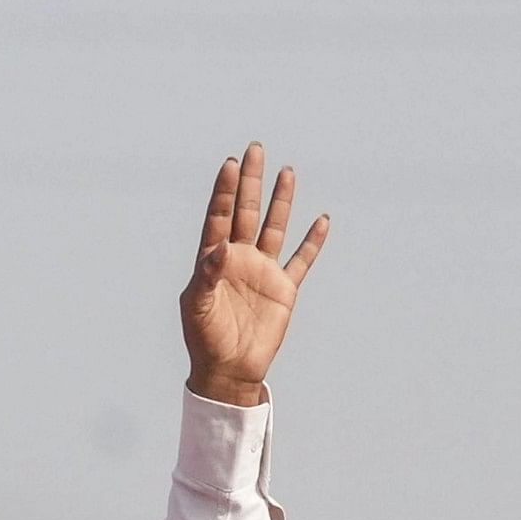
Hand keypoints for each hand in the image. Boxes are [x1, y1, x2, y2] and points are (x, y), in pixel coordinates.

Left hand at [179, 141, 327, 405]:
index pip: (220, 218)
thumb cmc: (205, 338)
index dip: (225, 192)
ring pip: (274, 228)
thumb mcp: (198, 307)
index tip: (230, 165)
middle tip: (255, 150)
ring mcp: (263, 272)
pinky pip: (301, 260)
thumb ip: (207, 275)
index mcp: (214, 260)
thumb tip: (220, 246)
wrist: (228, 370)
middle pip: (247, 212)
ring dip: (281, 201)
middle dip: (251, 182)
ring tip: (287, 172)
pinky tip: (321, 220)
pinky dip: (312, 242)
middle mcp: (240, 259)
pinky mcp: (284, 289)